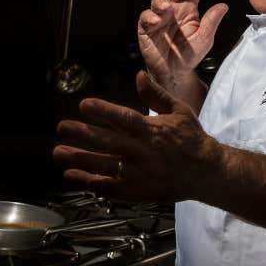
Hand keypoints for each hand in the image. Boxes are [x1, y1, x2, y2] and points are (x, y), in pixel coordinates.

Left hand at [52, 71, 221, 200]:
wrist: (207, 173)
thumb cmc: (192, 139)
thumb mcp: (178, 111)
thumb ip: (156, 94)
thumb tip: (138, 75)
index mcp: (152, 130)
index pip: (124, 118)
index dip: (103, 111)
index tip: (84, 105)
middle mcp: (143, 152)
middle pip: (108, 142)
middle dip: (82, 134)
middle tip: (62, 127)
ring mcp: (139, 173)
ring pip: (104, 166)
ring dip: (80, 159)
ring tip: (58, 153)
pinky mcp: (138, 190)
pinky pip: (110, 187)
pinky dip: (90, 182)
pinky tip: (73, 176)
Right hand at [138, 0, 227, 92]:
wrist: (173, 72)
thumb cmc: (189, 55)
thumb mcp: (204, 39)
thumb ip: (211, 22)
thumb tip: (223, 5)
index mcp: (189, 10)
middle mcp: (174, 10)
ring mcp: (160, 17)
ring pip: (158, 0)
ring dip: (161, 1)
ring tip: (166, 8)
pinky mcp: (147, 27)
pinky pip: (147, 16)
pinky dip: (151, 16)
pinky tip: (157, 20)